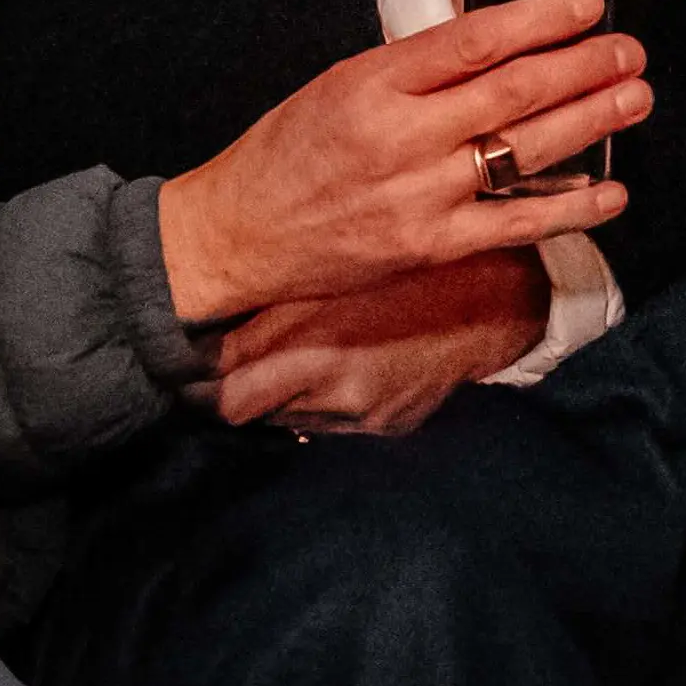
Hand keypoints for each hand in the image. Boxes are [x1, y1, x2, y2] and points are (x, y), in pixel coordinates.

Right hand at [156, 0, 641, 319]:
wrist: (239, 235)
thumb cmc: (287, 151)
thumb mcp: (340, 83)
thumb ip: (414, 69)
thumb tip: (497, 45)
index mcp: (373, 82)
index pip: (472, 42)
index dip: (538, 20)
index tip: (587, 2)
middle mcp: (401, 137)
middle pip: (511, 94)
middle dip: (581, 67)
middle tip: (629, 49)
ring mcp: (420, 196)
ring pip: (522, 152)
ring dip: (588, 123)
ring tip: (634, 98)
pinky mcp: (431, 246)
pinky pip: (514, 225)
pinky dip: (569, 209)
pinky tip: (611, 194)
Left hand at [217, 248, 551, 432]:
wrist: (500, 295)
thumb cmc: (414, 260)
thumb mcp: (339, 266)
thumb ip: (276, 295)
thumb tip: (215, 317)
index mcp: (313, 344)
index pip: (223, 389)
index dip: (196, 380)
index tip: (185, 367)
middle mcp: (332, 388)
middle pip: (244, 412)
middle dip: (228, 393)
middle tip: (221, 371)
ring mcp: (363, 413)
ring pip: (288, 420)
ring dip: (279, 397)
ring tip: (285, 361)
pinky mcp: (390, 424)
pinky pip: (335, 424)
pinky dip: (325, 403)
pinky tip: (338, 370)